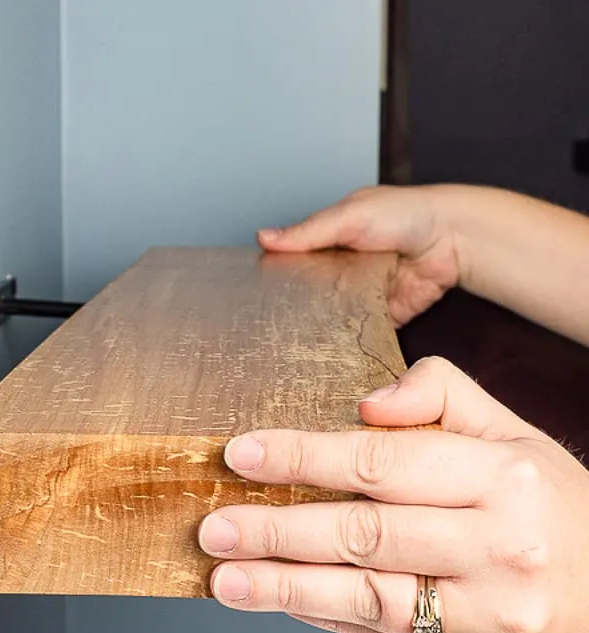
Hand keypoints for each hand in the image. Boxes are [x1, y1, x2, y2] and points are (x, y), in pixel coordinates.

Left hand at [199, 357, 588, 632]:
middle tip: (215, 525)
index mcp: (505, 478)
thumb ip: (442, 398)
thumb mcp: (515, 436)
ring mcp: (487, 616)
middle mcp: (498, 548)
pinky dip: (325, 617)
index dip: (304, 458)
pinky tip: (282, 600)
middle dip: (277, 530)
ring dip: (284, 587)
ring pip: (366, 598)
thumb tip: (365, 404)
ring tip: (226, 577)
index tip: (243, 455)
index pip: (382, 462)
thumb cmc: (557, 512)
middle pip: (364, 535)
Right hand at [257, 185, 462, 325]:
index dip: (276, 272)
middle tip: (266, 321)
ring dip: (318, 323)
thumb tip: (263, 238)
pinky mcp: (381, 316)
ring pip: (331, 315)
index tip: (252, 289)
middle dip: (294, 304)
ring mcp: (361, 295)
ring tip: (290, 338)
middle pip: (310, 292)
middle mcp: (343, 269)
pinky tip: (324, 347)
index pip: (296, 259)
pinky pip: (358, 331)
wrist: (451, 239)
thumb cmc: (405, 214)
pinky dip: (346, 338)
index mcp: (332, 240)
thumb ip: (307, 232)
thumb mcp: (348, 216)